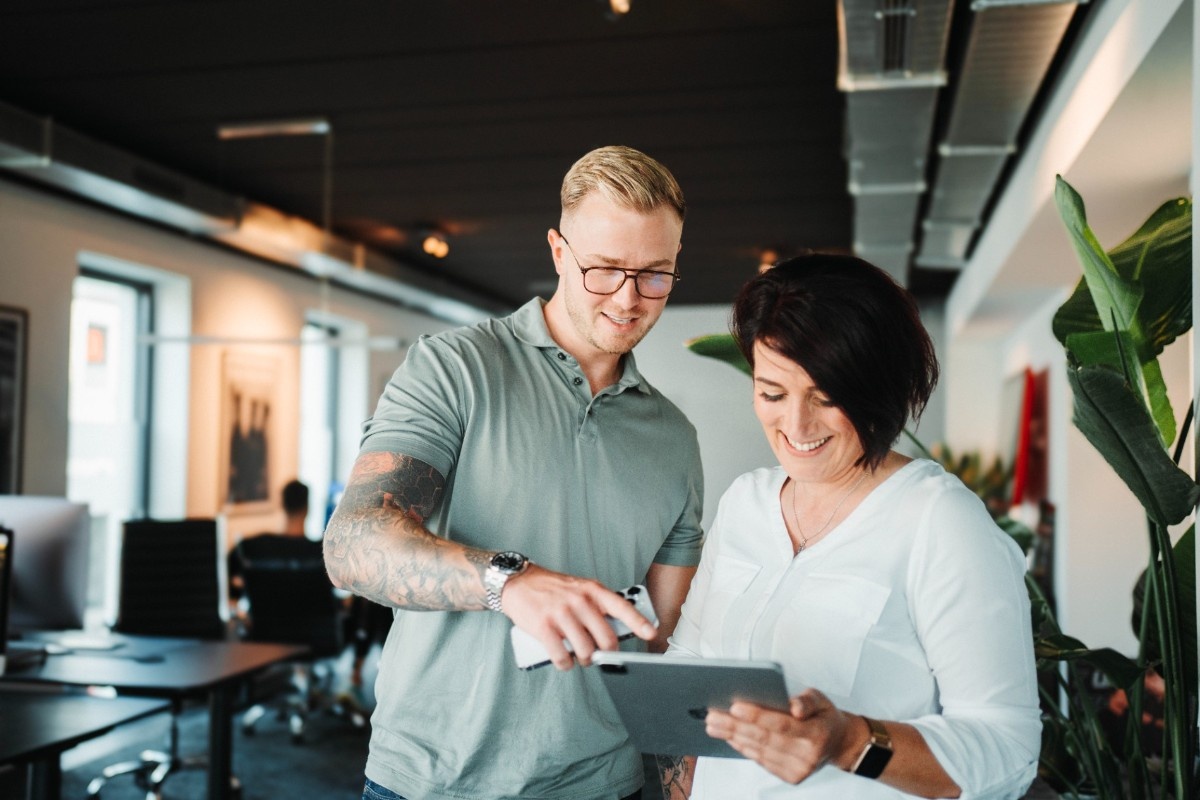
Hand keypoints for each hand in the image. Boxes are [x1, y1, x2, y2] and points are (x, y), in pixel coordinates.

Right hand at [500, 565, 656, 669]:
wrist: (517, 582)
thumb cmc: (551, 590)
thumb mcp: (578, 589)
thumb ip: (595, 607)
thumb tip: (611, 636)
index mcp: (592, 590)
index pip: (621, 607)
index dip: (639, 622)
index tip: (651, 633)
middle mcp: (579, 601)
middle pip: (606, 638)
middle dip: (605, 653)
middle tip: (598, 655)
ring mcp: (561, 614)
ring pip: (585, 651)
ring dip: (584, 660)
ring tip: (579, 657)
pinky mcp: (544, 627)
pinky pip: (562, 657)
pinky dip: (565, 664)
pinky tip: (564, 661)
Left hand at [705, 688, 854, 783]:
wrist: (836, 743)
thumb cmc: (823, 717)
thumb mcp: (820, 699)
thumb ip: (806, 700)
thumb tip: (794, 706)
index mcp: (816, 734)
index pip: (781, 724)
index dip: (757, 715)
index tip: (734, 707)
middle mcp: (807, 755)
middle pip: (764, 738)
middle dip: (735, 726)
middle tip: (713, 716)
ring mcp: (798, 769)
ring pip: (759, 751)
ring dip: (733, 737)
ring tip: (714, 725)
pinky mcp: (790, 776)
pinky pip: (761, 761)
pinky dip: (743, 748)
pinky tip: (731, 737)